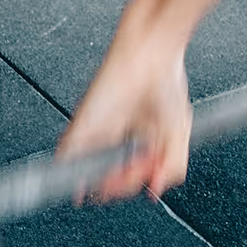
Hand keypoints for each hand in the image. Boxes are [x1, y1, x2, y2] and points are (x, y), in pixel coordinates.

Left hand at [57, 41, 191, 202]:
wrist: (151, 56)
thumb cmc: (165, 83)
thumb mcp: (179, 134)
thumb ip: (172, 166)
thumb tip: (156, 190)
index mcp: (137, 145)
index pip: (130, 178)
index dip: (137, 184)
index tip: (148, 180)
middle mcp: (115, 141)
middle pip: (109, 179)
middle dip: (122, 185)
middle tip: (136, 174)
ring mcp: (97, 133)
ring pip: (89, 172)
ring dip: (99, 184)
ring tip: (112, 181)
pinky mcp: (83, 123)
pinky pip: (67, 153)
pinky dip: (69, 172)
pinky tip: (76, 185)